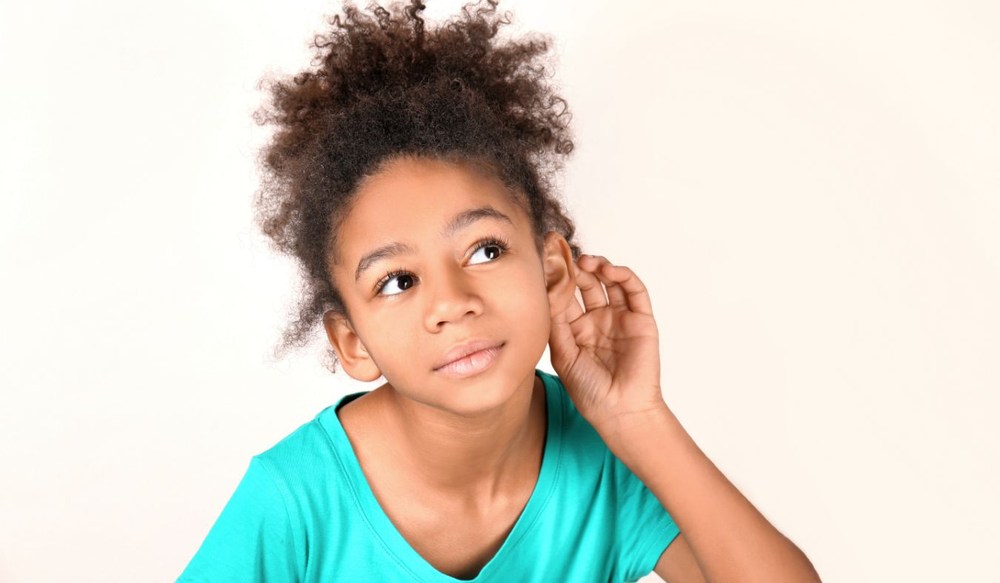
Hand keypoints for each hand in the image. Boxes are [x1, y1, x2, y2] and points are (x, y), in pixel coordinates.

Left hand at [548, 254, 666, 433]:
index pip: (565, 296)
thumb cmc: (589, 390)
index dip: (557, 279)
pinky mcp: (641, 319)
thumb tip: (546, 292)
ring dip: (598, 266)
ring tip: (585, 262)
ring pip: (610, 282)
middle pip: (586, 284)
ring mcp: (620, 318)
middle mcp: (598, 319)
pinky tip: (608, 270)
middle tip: (564, 256)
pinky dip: (623, 275)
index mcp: (576, 328)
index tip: (545, 260)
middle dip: (576, 268)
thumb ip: (555, 323)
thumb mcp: (563, 354)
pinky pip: (634, 290)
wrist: (619, 410)